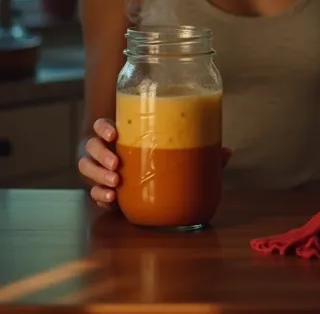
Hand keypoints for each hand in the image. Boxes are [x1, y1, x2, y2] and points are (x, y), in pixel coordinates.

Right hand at [78, 118, 232, 210]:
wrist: (141, 179)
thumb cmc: (159, 156)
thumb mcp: (175, 150)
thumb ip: (198, 152)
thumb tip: (227, 152)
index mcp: (122, 134)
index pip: (103, 125)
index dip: (104, 128)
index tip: (114, 134)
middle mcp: (107, 150)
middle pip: (91, 146)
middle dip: (101, 155)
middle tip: (117, 165)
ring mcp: (101, 170)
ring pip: (87, 168)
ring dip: (98, 176)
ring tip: (115, 185)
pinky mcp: (100, 189)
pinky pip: (92, 191)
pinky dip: (98, 195)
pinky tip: (111, 200)